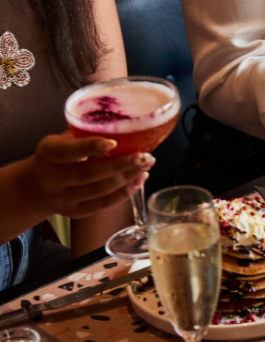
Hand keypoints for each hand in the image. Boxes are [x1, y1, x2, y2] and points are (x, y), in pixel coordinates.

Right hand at [24, 131, 152, 218]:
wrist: (39, 186)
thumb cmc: (58, 157)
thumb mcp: (62, 141)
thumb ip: (84, 135)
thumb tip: (121, 126)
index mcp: (47, 153)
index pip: (68, 152)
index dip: (91, 147)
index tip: (114, 142)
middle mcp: (52, 178)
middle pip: (89, 174)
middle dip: (121, 165)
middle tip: (143, 156)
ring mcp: (63, 198)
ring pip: (100, 190)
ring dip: (128, 177)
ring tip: (146, 165)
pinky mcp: (75, 212)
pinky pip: (104, 203)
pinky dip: (125, 192)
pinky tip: (139, 180)